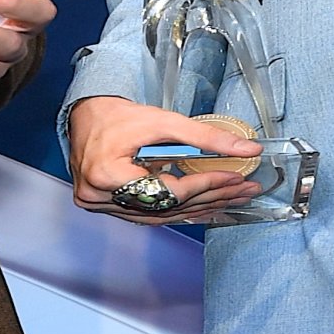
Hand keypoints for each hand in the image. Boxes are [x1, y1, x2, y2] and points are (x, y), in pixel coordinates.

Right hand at [68, 94, 266, 223]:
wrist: (87, 117)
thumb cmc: (118, 117)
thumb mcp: (162, 121)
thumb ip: (205, 137)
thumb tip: (246, 150)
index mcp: (107, 175)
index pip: (167, 190)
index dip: (205, 185)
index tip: (234, 177)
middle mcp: (100, 197)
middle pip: (168, 207)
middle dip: (211, 197)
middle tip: (243, 190)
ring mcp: (101, 206)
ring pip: (161, 216)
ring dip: (200, 208)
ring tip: (231, 199)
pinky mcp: (107, 207)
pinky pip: (150, 216)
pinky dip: (180, 211)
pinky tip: (204, 207)